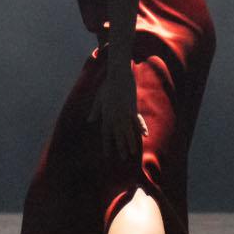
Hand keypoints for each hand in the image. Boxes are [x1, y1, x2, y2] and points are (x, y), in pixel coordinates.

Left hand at [85, 45, 146, 168]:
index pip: (106, 134)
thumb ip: (95, 111)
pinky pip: (137, 120)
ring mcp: (124, 112)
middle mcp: (114, 116)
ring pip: (127, 130)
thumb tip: (89, 121)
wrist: (118, 75)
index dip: (107, 145)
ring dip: (130, 142)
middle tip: (122, 158)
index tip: (108, 155)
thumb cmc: (107, 86)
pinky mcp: (132, 107)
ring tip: (132, 152)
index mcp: (106, 115)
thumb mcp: (99, 99)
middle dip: (120, 147)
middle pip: (117, 135)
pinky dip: (140, 128)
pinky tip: (144, 135)